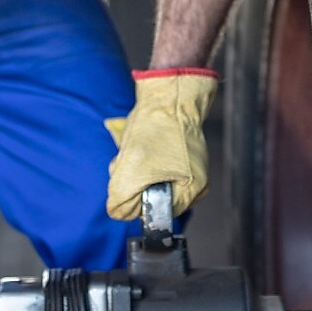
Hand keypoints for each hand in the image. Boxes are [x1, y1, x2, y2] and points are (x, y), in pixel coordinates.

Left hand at [105, 68, 217, 220]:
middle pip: (151, 198)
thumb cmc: (158, 128)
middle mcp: (192, 183)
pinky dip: (136, 159)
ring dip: (131, 170)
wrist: (165, 95)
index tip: (131, 183)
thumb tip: (119, 212)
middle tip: (129, 165)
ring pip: (145, 182)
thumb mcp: (132, 171)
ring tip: (131, 152)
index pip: (157, 215)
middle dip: (132, 184)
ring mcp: (183, 167)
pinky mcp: (172, 154)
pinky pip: (148, 166)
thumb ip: (122, 200)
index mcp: (192, 192)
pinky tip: (135, 145)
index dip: (138, 201)